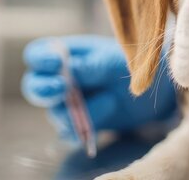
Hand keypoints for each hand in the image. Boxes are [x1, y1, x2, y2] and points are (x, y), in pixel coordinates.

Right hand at [21, 35, 176, 139]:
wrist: (153, 91)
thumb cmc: (132, 65)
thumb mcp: (114, 60)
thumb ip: (92, 65)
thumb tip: (70, 70)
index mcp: (67, 54)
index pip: (38, 55)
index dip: (40, 60)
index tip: (57, 64)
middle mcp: (61, 79)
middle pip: (34, 86)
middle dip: (44, 89)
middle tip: (62, 88)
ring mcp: (68, 103)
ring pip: (55, 113)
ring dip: (81, 110)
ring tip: (111, 100)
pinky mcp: (78, 124)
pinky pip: (70, 133)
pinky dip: (86, 129)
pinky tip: (107, 115)